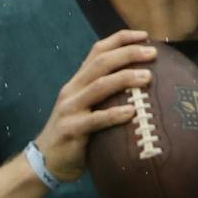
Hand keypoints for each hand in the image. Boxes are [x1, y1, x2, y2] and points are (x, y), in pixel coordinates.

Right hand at [33, 29, 153, 181]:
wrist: (45, 161)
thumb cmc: (74, 134)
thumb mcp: (85, 107)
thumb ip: (104, 95)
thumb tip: (141, 84)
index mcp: (77, 82)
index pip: (98, 50)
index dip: (121, 39)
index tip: (145, 36)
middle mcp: (72, 90)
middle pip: (101, 63)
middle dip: (128, 54)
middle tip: (152, 54)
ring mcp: (70, 109)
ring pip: (99, 86)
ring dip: (125, 79)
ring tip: (148, 78)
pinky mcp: (71, 130)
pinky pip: (95, 120)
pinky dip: (114, 115)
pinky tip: (132, 113)